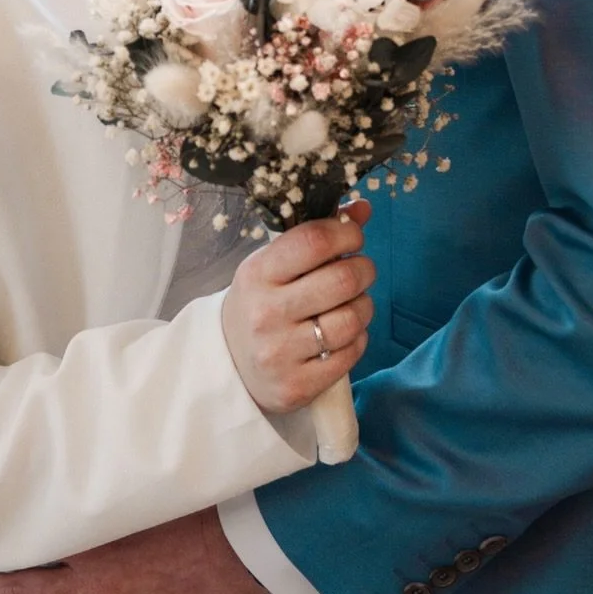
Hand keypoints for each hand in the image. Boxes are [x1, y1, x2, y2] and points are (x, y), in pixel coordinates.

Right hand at [221, 197, 373, 413]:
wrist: (228, 363)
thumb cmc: (260, 302)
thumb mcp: (275, 264)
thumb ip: (317, 234)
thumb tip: (363, 208)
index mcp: (257, 274)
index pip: (313, 241)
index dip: (346, 232)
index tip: (354, 235)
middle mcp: (266, 313)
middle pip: (341, 280)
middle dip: (364, 269)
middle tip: (361, 270)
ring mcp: (281, 352)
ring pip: (352, 319)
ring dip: (364, 305)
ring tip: (354, 302)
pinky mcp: (298, 385)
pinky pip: (350, 353)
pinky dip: (357, 339)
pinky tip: (344, 333)